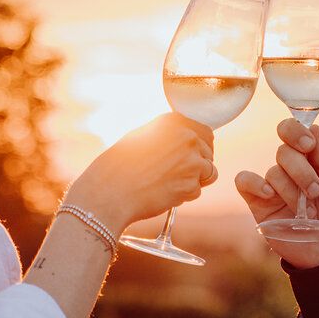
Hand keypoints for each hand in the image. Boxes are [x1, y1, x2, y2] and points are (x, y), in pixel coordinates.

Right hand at [67, 114, 215, 232]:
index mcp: (173, 121)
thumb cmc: (118, 166)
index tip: (194, 154)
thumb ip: (166, 134)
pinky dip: (184, 195)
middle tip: (176, 174)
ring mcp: (192, 161)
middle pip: (209, 153)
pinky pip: (197, 191)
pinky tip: (164, 193)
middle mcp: (187, 137)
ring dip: (195, 180)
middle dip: (198, 164)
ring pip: (209, 172)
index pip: (205, 131)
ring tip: (169, 183)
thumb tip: (186, 138)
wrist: (109, 191)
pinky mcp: (191, 184)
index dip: (202, 145)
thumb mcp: (140, 136)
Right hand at [234, 119, 318, 267]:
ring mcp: (274, 187)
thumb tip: (312, 125)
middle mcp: (291, 170)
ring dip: (291, 190)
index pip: (293, 132)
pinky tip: (270, 195)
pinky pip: (244, 181)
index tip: (308, 145)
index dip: (296, 132)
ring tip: (307, 210)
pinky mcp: (259, 205)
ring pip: (273, 172)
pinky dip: (255, 183)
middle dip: (302, 171)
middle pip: (284, 151)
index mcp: (312, 160)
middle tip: (316, 192)